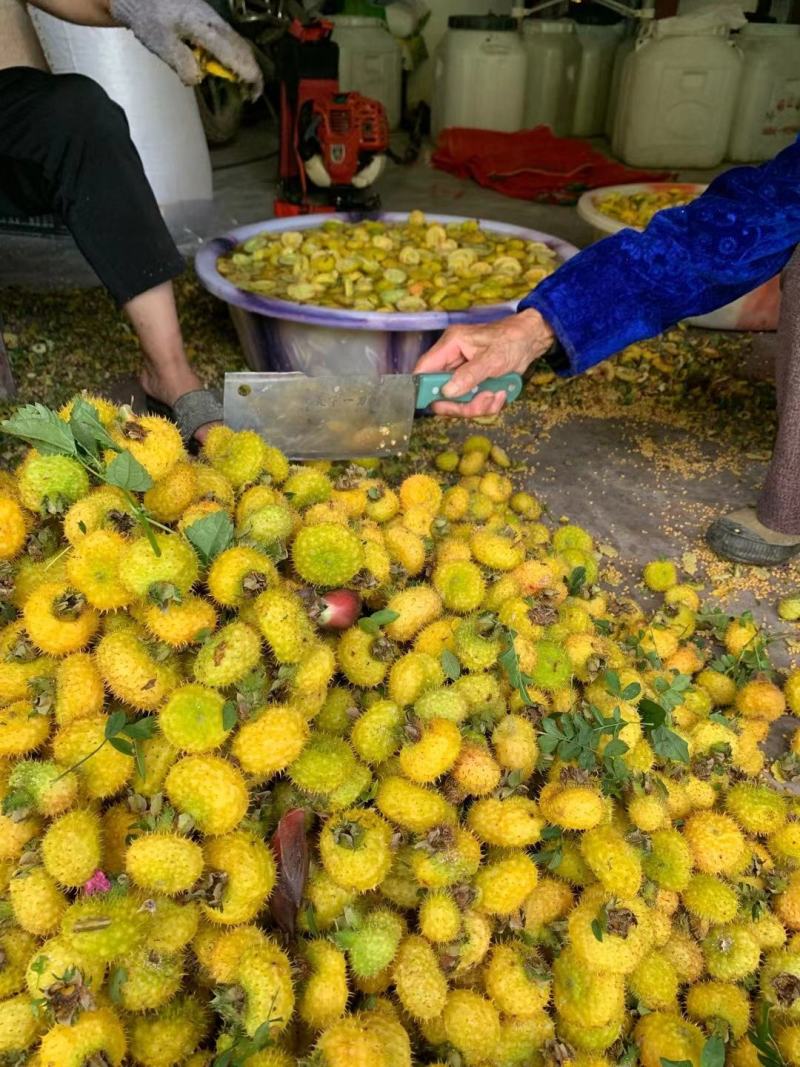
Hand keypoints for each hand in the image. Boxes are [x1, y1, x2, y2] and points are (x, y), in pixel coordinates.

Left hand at [110, 0, 262, 96]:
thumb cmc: (150, 20)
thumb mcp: (163, 47)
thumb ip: (183, 65)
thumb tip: (198, 79)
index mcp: (203, 27)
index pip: (233, 54)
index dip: (246, 74)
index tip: (251, 93)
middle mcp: (214, 21)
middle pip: (242, 48)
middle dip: (252, 72)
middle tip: (252, 93)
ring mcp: (214, 18)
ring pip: (240, 42)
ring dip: (246, 64)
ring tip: (245, 83)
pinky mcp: (211, 19)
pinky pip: (232, 38)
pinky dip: (238, 55)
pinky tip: (233, 67)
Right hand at [414, 308, 554, 417]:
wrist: (530, 341)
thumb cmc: (511, 340)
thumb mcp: (492, 358)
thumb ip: (469, 375)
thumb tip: (448, 392)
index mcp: (450, 346)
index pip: (423, 369)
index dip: (424, 389)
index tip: (437, 403)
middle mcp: (451, 361)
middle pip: (440, 393)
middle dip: (460, 404)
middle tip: (480, 402)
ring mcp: (461, 375)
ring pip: (457, 403)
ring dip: (477, 406)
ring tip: (496, 395)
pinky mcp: (472, 385)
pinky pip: (471, 403)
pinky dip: (486, 404)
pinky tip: (500, 394)